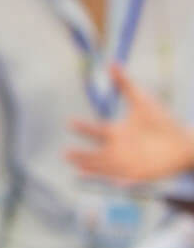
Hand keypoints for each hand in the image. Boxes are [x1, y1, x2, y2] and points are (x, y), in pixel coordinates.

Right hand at [67, 65, 193, 184]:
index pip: (96, 130)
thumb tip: (112, 63)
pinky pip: (126, 180)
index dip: (82, 127)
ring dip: (92, 169)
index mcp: (116, 132)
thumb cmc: (162, 122)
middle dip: (81, 155)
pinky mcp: (139, 174)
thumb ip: (125, 83)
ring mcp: (126, 163)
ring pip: (104, 167)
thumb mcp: (142, 101)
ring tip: (77, 169)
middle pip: (95, 153)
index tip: (69, 122)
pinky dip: (120, 182)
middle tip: (65, 154)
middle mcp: (117, 149)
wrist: (183, 144)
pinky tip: (113, 184)